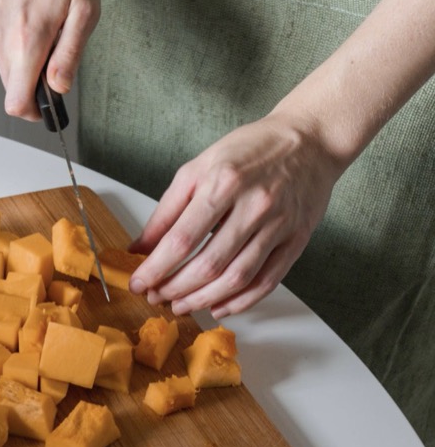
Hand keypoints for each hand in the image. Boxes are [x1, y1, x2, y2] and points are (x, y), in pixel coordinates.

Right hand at [0, 0, 99, 120]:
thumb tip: (60, 87)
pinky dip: (13, 42)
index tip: (47, 107)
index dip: (34, 112)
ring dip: (24, 59)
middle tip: (53, 56)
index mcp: (26, 40)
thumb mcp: (85, 9)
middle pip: (12, 88)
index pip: (17, 103)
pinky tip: (25, 17)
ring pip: (6, 67)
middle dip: (34, 81)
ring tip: (40, 26)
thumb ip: (70, 54)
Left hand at [127, 114, 345, 318]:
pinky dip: (240, 302)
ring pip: (237, 278)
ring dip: (203, 300)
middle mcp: (254, 206)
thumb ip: (166, 211)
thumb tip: (139, 248)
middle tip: (156, 297)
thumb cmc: (249, 151)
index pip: (182, 239)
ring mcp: (279, 225)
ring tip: (181, 306)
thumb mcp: (197, 169)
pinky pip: (267, 281)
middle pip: (208, 265)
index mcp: (223, 183)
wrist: (309, 140)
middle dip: (175, 289)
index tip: (138, 283)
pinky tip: (218, 307)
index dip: (156, 268)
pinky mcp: (298, 240)